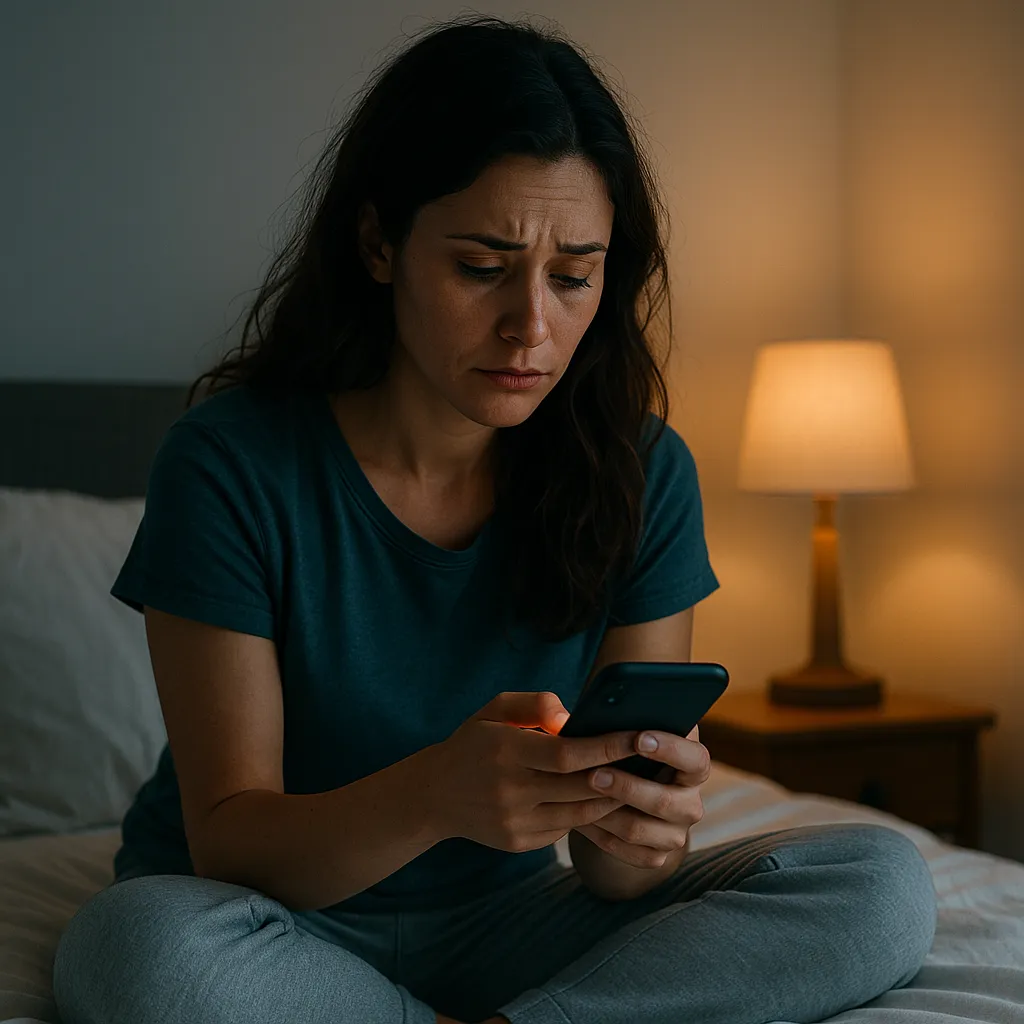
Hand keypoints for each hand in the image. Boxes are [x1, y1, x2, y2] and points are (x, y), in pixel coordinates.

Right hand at [425, 690, 635, 852]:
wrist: (434, 794)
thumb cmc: (474, 743)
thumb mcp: (494, 709)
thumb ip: (533, 704)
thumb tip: (571, 718)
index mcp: (505, 750)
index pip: (568, 753)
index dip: (607, 747)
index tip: (638, 736)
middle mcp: (510, 789)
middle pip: (580, 786)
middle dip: (620, 774)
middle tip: (650, 760)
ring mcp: (515, 820)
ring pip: (580, 812)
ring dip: (612, 797)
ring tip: (637, 780)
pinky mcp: (519, 842)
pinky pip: (565, 827)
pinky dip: (587, 813)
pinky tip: (604, 799)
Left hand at [571, 724, 709, 868]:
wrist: (627, 792)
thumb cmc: (628, 749)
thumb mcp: (635, 730)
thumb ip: (630, 718)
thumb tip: (604, 709)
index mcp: (695, 765)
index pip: (695, 759)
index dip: (670, 749)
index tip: (638, 738)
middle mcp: (691, 802)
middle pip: (665, 801)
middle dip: (627, 787)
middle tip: (595, 773)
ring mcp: (675, 833)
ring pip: (638, 830)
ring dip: (604, 812)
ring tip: (576, 794)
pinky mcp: (655, 856)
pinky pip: (626, 852)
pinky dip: (599, 834)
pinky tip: (578, 817)